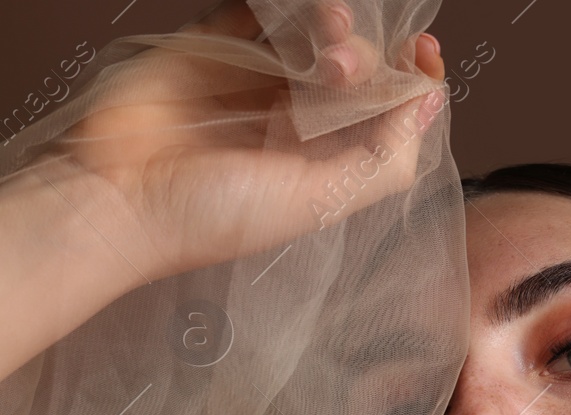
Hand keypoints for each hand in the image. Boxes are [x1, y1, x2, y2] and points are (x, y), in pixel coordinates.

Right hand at [43, 0, 447, 283]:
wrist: (118, 197)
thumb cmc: (217, 214)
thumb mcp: (320, 200)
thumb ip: (383, 157)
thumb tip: (430, 104)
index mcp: (328, 162)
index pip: (387, 112)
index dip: (412, 81)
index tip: (423, 55)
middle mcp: (295, 121)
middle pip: (358, 70)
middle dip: (368, 57)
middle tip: (341, 66)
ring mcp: (253, 80)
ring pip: (314, 37)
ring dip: (334, 25)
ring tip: (329, 28)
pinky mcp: (211, 46)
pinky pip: (257, 12)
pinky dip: (282, 4)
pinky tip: (294, 10)